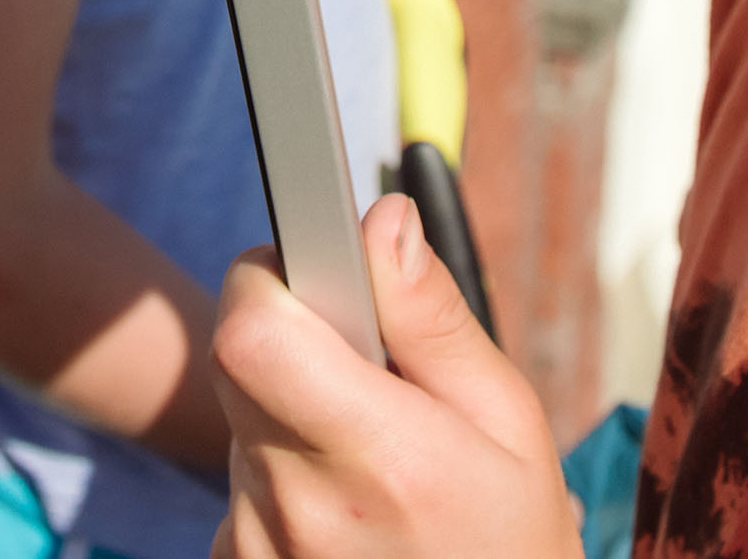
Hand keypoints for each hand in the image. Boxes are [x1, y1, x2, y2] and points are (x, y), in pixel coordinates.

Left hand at [213, 196, 574, 558]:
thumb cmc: (511, 542)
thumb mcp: (507, 425)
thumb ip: (432, 320)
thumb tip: (381, 222)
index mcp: (381, 455)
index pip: (252, 331)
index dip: (267, 280)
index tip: (312, 277)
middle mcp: (304, 509)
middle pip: (236, 366)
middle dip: (289, 341)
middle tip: (364, 377)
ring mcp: (261, 550)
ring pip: (239, 430)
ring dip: (287, 422)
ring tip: (371, 467)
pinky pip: (238, 494)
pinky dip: (277, 487)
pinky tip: (345, 518)